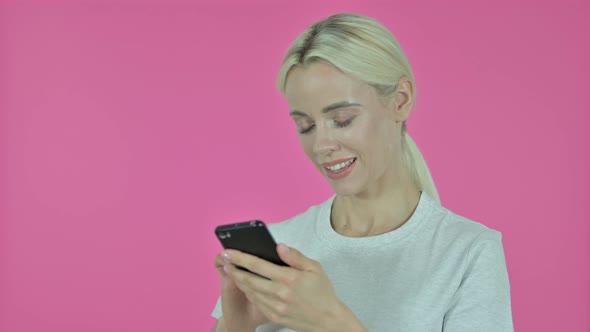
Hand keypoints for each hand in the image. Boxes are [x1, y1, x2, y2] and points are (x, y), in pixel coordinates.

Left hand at [222, 244, 365, 331]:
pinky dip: (249, 293)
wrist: (328, 320)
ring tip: (233, 271)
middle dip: (234, 268)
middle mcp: (280, 293)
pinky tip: (247, 286)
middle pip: (249, 279)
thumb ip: (295, 256)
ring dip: (239, 281)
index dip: (240, 257)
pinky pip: (256, 302)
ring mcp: (276, 307)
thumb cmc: (322, 292)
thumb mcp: (314, 268)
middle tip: (225, 260)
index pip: (258, 265)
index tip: (228, 252)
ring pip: (250, 291)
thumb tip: (278, 246)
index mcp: (289, 278)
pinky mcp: (274, 316)